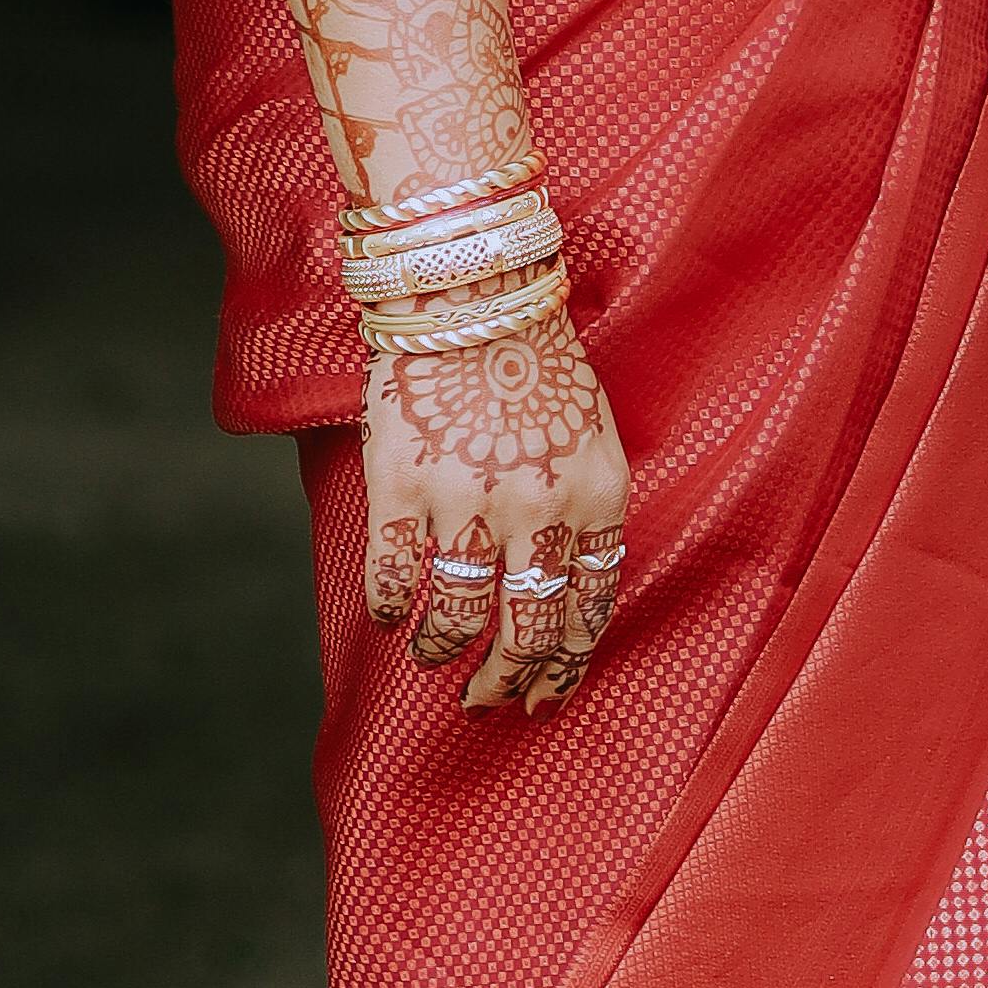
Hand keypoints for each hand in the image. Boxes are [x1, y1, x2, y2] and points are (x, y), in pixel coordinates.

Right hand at [360, 301, 633, 708]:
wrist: (470, 286)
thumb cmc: (534, 355)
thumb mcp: (592, 432)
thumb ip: (586, 508)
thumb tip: (562, 587)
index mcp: (597, 496)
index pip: (589, 607)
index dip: (567, 664)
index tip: (549, 694)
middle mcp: (539, 508)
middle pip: (528, 631)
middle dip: (508, 682)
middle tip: (487, 701)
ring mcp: (469, 499)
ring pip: (457, 616)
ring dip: (442, 650)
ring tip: (433, 655)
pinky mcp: (402, 485)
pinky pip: (394, 578)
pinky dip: (390, 611)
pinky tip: (391, 616)